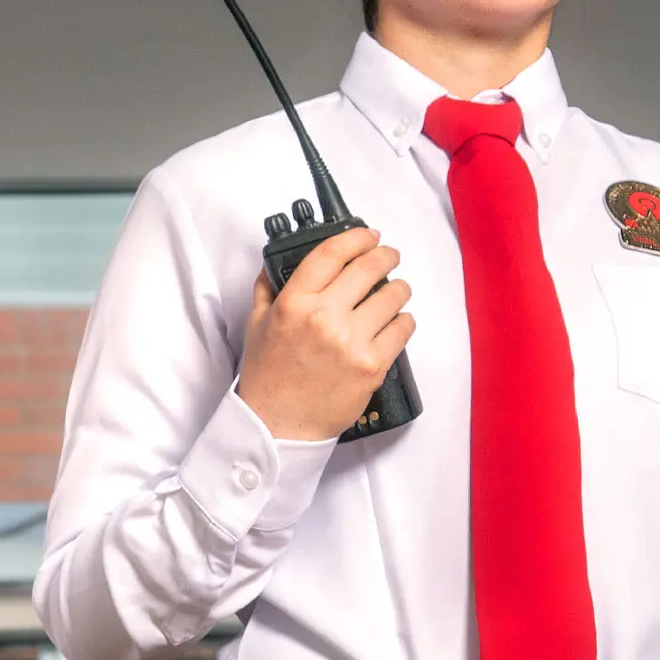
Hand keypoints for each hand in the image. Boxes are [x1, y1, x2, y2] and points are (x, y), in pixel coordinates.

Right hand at [235, 227, 415, 442]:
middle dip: (385, 255)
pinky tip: (395, 322)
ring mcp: (351, 342)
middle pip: (369, 267)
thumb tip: (275, 264)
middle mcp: (324, 317)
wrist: (279, 424)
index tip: (368, 235)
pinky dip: (403, 321)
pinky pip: (403, 329)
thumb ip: (267, 289)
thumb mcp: (256, 324)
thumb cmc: (268, 376)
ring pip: (394, 296)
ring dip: (398, 289)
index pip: (332, 253)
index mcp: (294, 302)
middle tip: (389, 255)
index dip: (356, 237)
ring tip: (395, 291)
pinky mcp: (373, 365)